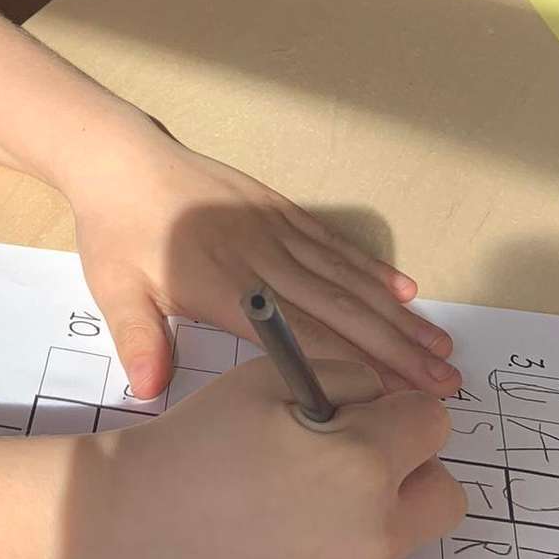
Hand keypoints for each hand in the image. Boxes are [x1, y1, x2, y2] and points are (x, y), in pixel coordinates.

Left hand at [68, 126, 461, 400]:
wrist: (120, 158)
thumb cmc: (115, 231)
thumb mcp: (112, 287)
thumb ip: (138, 338)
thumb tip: (149, 392)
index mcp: (224, 287)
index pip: (303, 337)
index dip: (354, 369)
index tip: (398, 400)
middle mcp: (261, 258)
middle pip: (341, 310)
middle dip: (397, 350)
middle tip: (446, 383)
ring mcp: (274, 229)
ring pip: (346, 279)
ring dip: (396, 315)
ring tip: (441, 346)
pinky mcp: (277, 209)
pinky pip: (332, 244)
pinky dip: (371, 268)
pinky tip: (405, 290)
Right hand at [101, 357, 463, 558]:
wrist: (138, 528)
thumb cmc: (199, 443)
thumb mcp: (268, 379)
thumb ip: (345, 378)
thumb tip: (383, 401)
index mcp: (363, 463)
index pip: (433, 424)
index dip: (396, 411)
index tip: (360, 414)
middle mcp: (376, 533)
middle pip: (445, 494)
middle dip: (410, 469)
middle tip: (351, 458)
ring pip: (404, 539)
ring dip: (376, 515)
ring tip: (301, 501)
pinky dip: (342, 557)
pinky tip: (282, 542)